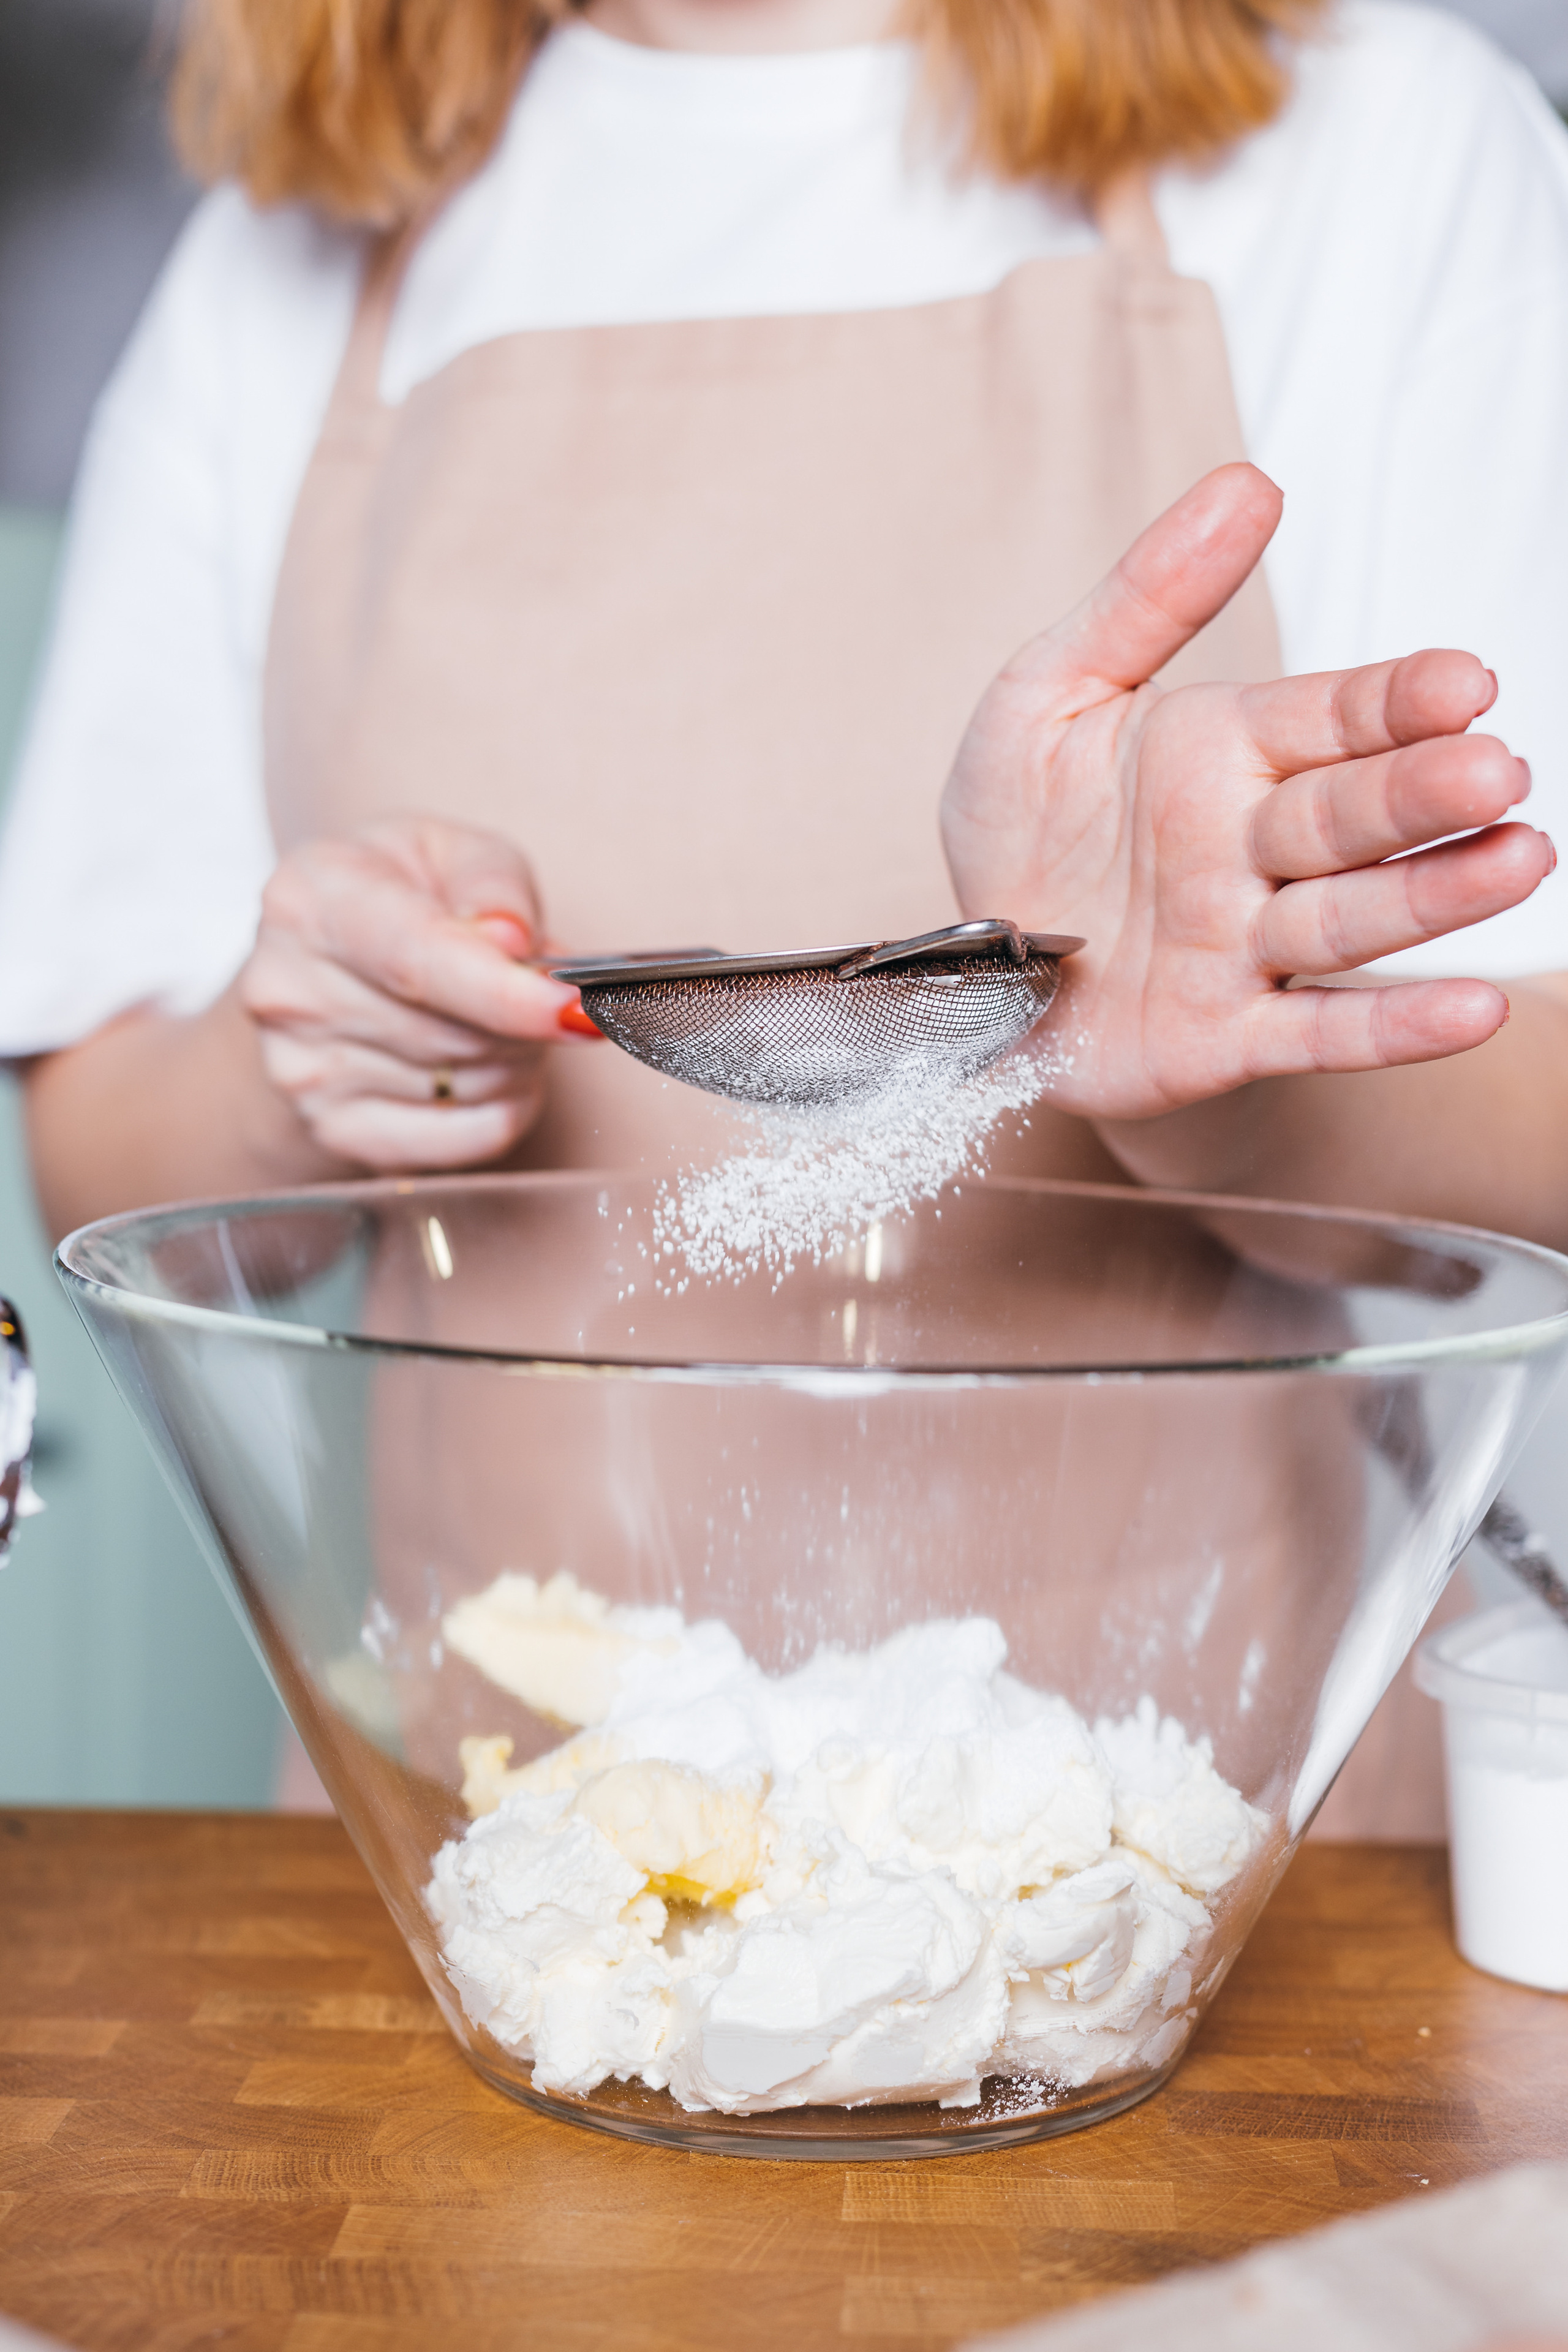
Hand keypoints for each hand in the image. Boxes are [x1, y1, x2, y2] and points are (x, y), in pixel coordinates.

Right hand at [239, 816, 597, 1169]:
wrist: (328, 959)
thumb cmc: (399, 894)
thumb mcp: (451, 848)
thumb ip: (491, 882)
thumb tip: (512, 943)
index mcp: (309, 902)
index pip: (417, 962)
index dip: (505, 993)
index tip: (577, 1008)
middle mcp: (289, 991)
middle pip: (454, 1035)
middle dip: (524, 1020)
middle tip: (539, 991)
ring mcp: (303, 1072)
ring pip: (469, 1089)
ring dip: (518, 1059)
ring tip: (501, 1020)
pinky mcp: (335, 1130)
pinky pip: (466, 1140)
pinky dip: (506, 1105)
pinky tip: (490, 1067)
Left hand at [940, 465, 1553, 1121]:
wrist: (972, 970)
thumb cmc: (1023, 825)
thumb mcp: (1047, 694)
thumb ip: (1147, 598)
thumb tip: (1248, 484)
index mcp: (1225, 751)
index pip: (1331, 717)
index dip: (1395, 702)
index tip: (1463, 680)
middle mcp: (1251, 848)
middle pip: (1353, 814)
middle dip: (1425, 792)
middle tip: (1496, 769)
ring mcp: (1245, 945)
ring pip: (1355, 917)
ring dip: (1438, 893)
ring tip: (1518, 859)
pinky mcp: (1225, 1036)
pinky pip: (1319, 1032)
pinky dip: (1394, 1025)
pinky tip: (1472, 1009)